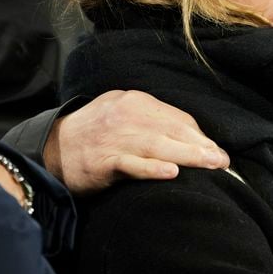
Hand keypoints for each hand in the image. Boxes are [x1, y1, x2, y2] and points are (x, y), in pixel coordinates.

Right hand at [43, 90, 229, 192]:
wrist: (50, 148)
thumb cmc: (93, 134)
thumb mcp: (120, 115)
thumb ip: (149, 120)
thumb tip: (188, 135)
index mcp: (134, 101)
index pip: (176, 117)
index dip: (198, 135)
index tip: (215, 150)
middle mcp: (127, 114)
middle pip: (172, 129)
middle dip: (201, 145)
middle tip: (223, 161)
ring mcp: (115, 137)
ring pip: (158, 145)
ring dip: (188, 155)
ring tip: (211, 165)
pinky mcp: (103, 160)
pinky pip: (132, 164)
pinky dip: (152, 168)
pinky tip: (171, 172)